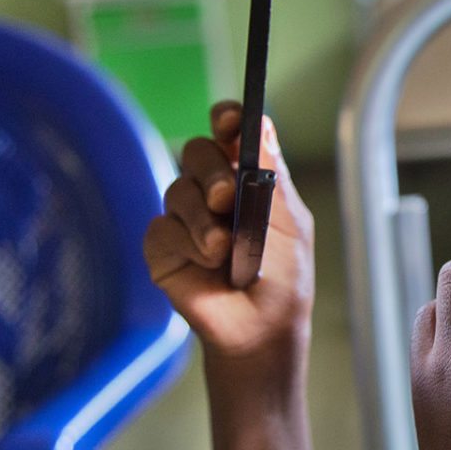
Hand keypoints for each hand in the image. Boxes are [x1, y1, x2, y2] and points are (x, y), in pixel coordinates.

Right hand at [143, 102, 314, 360]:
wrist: (261, 330)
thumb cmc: (282, 279)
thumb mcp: (289, 225)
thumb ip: (272, 176)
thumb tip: (262, 124)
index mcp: (248, 178)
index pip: (231, 134)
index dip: (227, 119)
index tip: (229, 120)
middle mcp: (213, 191)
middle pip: (198, 151)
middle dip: (211, 171)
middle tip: (224, 198)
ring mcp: (186, 218)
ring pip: (177, 188)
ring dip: (202, 219)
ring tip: (223, 251)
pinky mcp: (164, 247)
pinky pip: (161, 227)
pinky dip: (185, 243)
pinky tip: (206, 263)